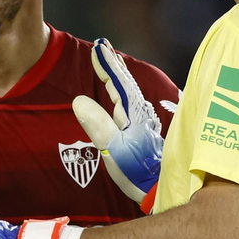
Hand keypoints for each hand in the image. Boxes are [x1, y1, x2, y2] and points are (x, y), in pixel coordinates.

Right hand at [72, 38, 163, 210]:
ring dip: (118, 76)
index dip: (107, 64)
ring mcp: (143, 124)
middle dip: (113, 65)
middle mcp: (140, 114)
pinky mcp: (143, 134)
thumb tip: (79, 100)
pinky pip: (131, 104)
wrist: (159, 191)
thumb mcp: (113, 149)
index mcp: (132, 114)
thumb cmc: (136, 171)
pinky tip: (122, 94)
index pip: (118, 83)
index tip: (98, 46)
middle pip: (125, 83)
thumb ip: (98, 125)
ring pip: (129, 92)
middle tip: (103, 47)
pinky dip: (124, 92)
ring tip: (110, 63)